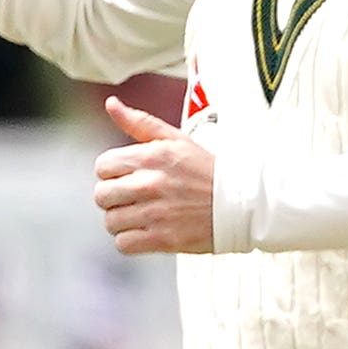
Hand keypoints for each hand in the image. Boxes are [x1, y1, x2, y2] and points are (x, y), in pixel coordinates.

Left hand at [93, 96, 218, 255]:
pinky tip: (148, 232)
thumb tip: (111, 104)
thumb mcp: (176, 140)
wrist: (245, 204)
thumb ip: (140, 123)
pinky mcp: (164, 239)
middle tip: (136, 199)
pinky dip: (132, 241)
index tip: (130, 178)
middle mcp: (152, 184)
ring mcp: (157, 213)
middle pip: (102, 195)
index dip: (113, 173)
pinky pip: (124, 244)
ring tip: (144, 217)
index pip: (103, 166)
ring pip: (111, 221)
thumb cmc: (208, 172)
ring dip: (123, 221)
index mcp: (152, 156)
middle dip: (115, 198)